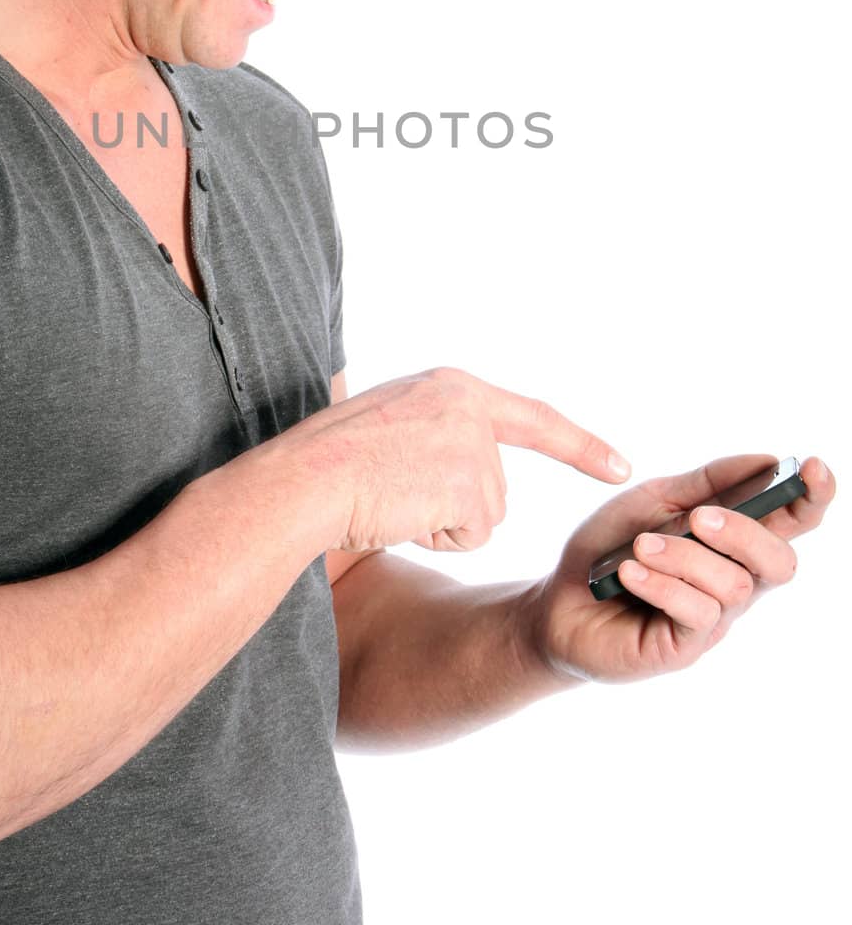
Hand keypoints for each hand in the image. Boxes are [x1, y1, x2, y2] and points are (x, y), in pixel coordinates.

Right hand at [279, 365, 630, 552]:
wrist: (304, 479)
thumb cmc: (328, 462)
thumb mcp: (387, 422)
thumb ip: (431, 429)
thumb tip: (433, 445)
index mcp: (451, 386)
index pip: (532, 417)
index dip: (579, 444)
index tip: (621, 465)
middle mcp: (470, 405)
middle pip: (493, 486)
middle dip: (454, 507)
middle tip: (395, 492)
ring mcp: (474, 444)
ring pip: (483, 515)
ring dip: (439, 522)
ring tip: (390, 497)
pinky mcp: (473, 484)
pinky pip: (471, 537)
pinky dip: (435, 538)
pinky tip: (399, 513)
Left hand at [520, 453, 835, 683]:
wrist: (558, 600)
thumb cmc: (610, 549)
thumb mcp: (654, 502)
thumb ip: (706, 483)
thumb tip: (766, 460)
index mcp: (732, 543)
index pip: (791, 523)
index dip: (813, 498)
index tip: (815, 468)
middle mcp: (734, 582)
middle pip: (780, 561)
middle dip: (744, 533)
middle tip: (699, 517)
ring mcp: (713, 620)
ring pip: (734, 586)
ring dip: (685, 557)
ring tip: (639, 547)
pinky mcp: (684, 647)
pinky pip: (696, 614)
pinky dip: (662, 585)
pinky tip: (630, 573)